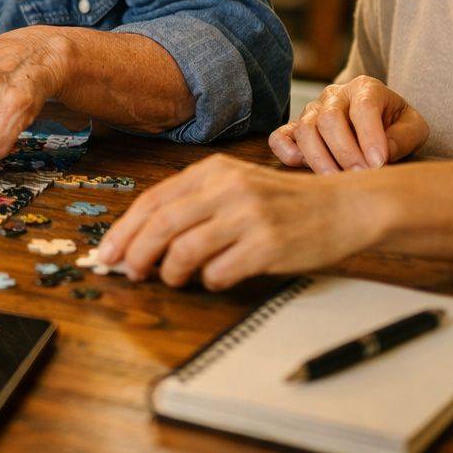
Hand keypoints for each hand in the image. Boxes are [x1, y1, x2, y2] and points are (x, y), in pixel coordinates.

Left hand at [93, 154, 380, 289]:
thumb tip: (144, 237)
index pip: (154, 200)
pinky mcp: (268, 245)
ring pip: (185, 249)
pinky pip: (220, 271)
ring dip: (170, 271)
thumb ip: (195, 203)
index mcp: (214, 170)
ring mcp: (249, 216)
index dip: (124, 230)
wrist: (345, 206)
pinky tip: (215, 279)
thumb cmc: (285, 202)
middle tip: (128, 272)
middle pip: (161, 224)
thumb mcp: (236, 185)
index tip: (107, 253)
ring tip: (171, 278)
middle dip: (136, 253)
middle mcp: (228, 189)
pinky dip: (208, 281)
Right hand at [268, 76, 429, 173]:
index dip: (369, 137)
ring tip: (337, 180)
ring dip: (320, 159)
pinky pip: (280, 137)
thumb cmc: (396, 125)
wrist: (378, 120)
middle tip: (360, 176)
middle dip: (344, 152)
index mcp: (366, 88)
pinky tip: (303, 165)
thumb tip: (383, 154)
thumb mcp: (413, 126)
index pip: (363, 108)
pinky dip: (287, 152)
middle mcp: (334, 95)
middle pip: (329, 119)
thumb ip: (404, 137)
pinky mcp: (295, 128)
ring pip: (305, 130)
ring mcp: (311, 110)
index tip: (378, 164)